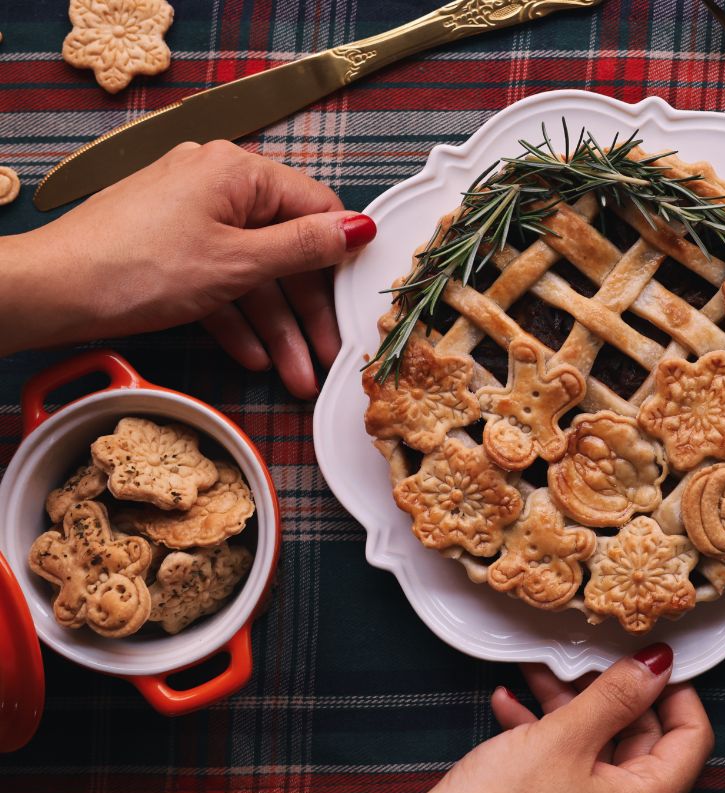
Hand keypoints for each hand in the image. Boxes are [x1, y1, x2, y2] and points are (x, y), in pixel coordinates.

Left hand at [0, 140, 375, 397]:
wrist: (49, 293)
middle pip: (284, 248)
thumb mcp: (239, 263)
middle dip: (306, 311)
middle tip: (327, 356)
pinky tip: (252, 357)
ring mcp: (190, 216)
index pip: (315, 208)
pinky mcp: (170, 246)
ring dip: (276, 327)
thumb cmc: (138, 268)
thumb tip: (362, 227)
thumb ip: (306, 247)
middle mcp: (217, 184)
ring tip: (294, 375)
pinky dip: (236, 317)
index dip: (340, 257)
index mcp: (238, 172)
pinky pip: (219, 279)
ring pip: (252, 273)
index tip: (356, 301)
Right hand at [426, 644, 712, 792]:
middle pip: (642, 735)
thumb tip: (657, 663)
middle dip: (610, 688)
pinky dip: (538, 728)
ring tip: (538, 669)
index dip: (677, 690)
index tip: (651, 654)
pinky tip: (507, 702)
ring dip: (567, 701)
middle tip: (587, 652)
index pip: (691, 738)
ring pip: (596, 741)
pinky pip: (560, 758)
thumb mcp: (561, 742)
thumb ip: (613, 699)